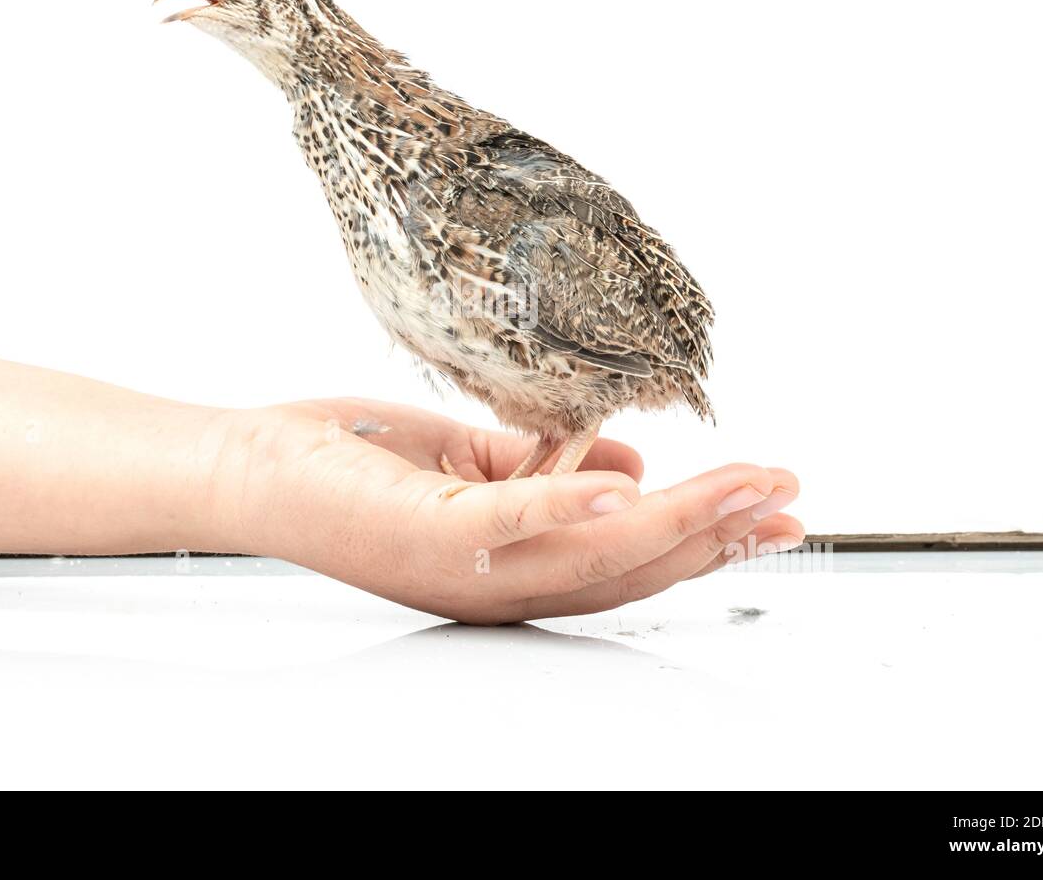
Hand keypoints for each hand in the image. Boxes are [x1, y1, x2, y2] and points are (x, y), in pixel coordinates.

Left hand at [211, 399, 802, 624]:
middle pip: (632, 570)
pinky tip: (633, 480)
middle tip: (788, 501)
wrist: (254, 472)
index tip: (771, 510)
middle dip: (718, 535)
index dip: (706, 540)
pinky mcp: (430, 530)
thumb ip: (551, 466)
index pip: (628, 561)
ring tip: (746, 483)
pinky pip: (513, 522)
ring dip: (679, 516)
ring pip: (595, 552)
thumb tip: (631, 459)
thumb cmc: (356, 465)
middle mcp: (500, 583)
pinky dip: (575, 502)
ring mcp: (468, 564)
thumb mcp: (474, 463)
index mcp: (516, 565)